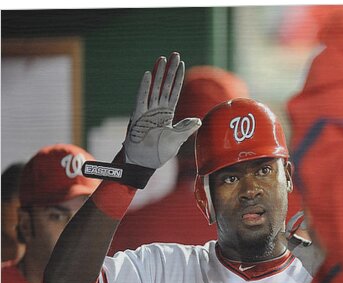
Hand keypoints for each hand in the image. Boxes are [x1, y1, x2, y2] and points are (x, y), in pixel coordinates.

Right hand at [123, 52, 201, 168]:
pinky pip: (141, 99)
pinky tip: (147, 75)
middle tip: (173, 54)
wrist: (145, 163)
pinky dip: (144, 87)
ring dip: (158, 74)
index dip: (177, 79)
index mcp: (166, 114)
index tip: (181, 65)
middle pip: (164, 85)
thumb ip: (186, 129)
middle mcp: (157, 110)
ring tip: (161, 59)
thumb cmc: (159, 153)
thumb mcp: (177, 140)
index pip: (173, 92)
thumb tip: (199, 121)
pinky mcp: (138, 116)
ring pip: (154, 88)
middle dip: (169, 71)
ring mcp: (147, 111)